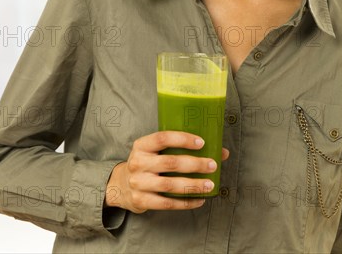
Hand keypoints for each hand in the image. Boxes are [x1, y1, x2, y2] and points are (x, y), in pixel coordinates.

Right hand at [104, 131, 229, 212]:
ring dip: (193, 185)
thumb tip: (221, 151)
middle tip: (212, 165)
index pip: (162, 138)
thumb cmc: (146, 163)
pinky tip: (199, 199)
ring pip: (170, 185)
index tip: (201, 142)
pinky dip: (186, 202)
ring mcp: (138, 183)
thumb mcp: (155, 151)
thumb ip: (181, 148)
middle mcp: (138, 162)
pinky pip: (168, 203)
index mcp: (142, 145)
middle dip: (195, 164)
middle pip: (170, 163)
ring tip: (209, 184)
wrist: (120, 185)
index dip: (183, 139)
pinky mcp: (141, 200)